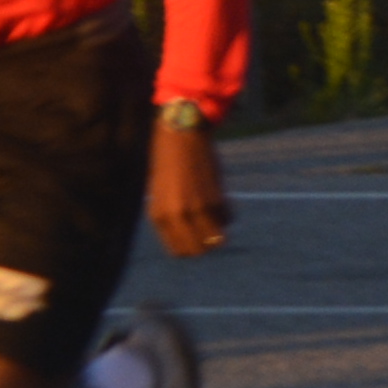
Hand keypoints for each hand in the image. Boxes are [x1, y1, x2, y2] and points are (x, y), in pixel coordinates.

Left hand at [146, 118, 230, 256]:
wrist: (181, 137)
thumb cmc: (170, 162)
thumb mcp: (163, 193)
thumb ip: (172, 214)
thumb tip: (192, 234)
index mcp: (158, 216)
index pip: (178, 250)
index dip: (191, 249)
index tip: (199, 241)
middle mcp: (175, 216)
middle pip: (198, 249)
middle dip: (208, 245)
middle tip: (213, 233)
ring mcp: (196, 209)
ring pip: (216, 238)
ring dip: (221, 231)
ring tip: (220, 217)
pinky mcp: (215, 198)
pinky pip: (228, 218)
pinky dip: (229, 213)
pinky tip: (224, 199)